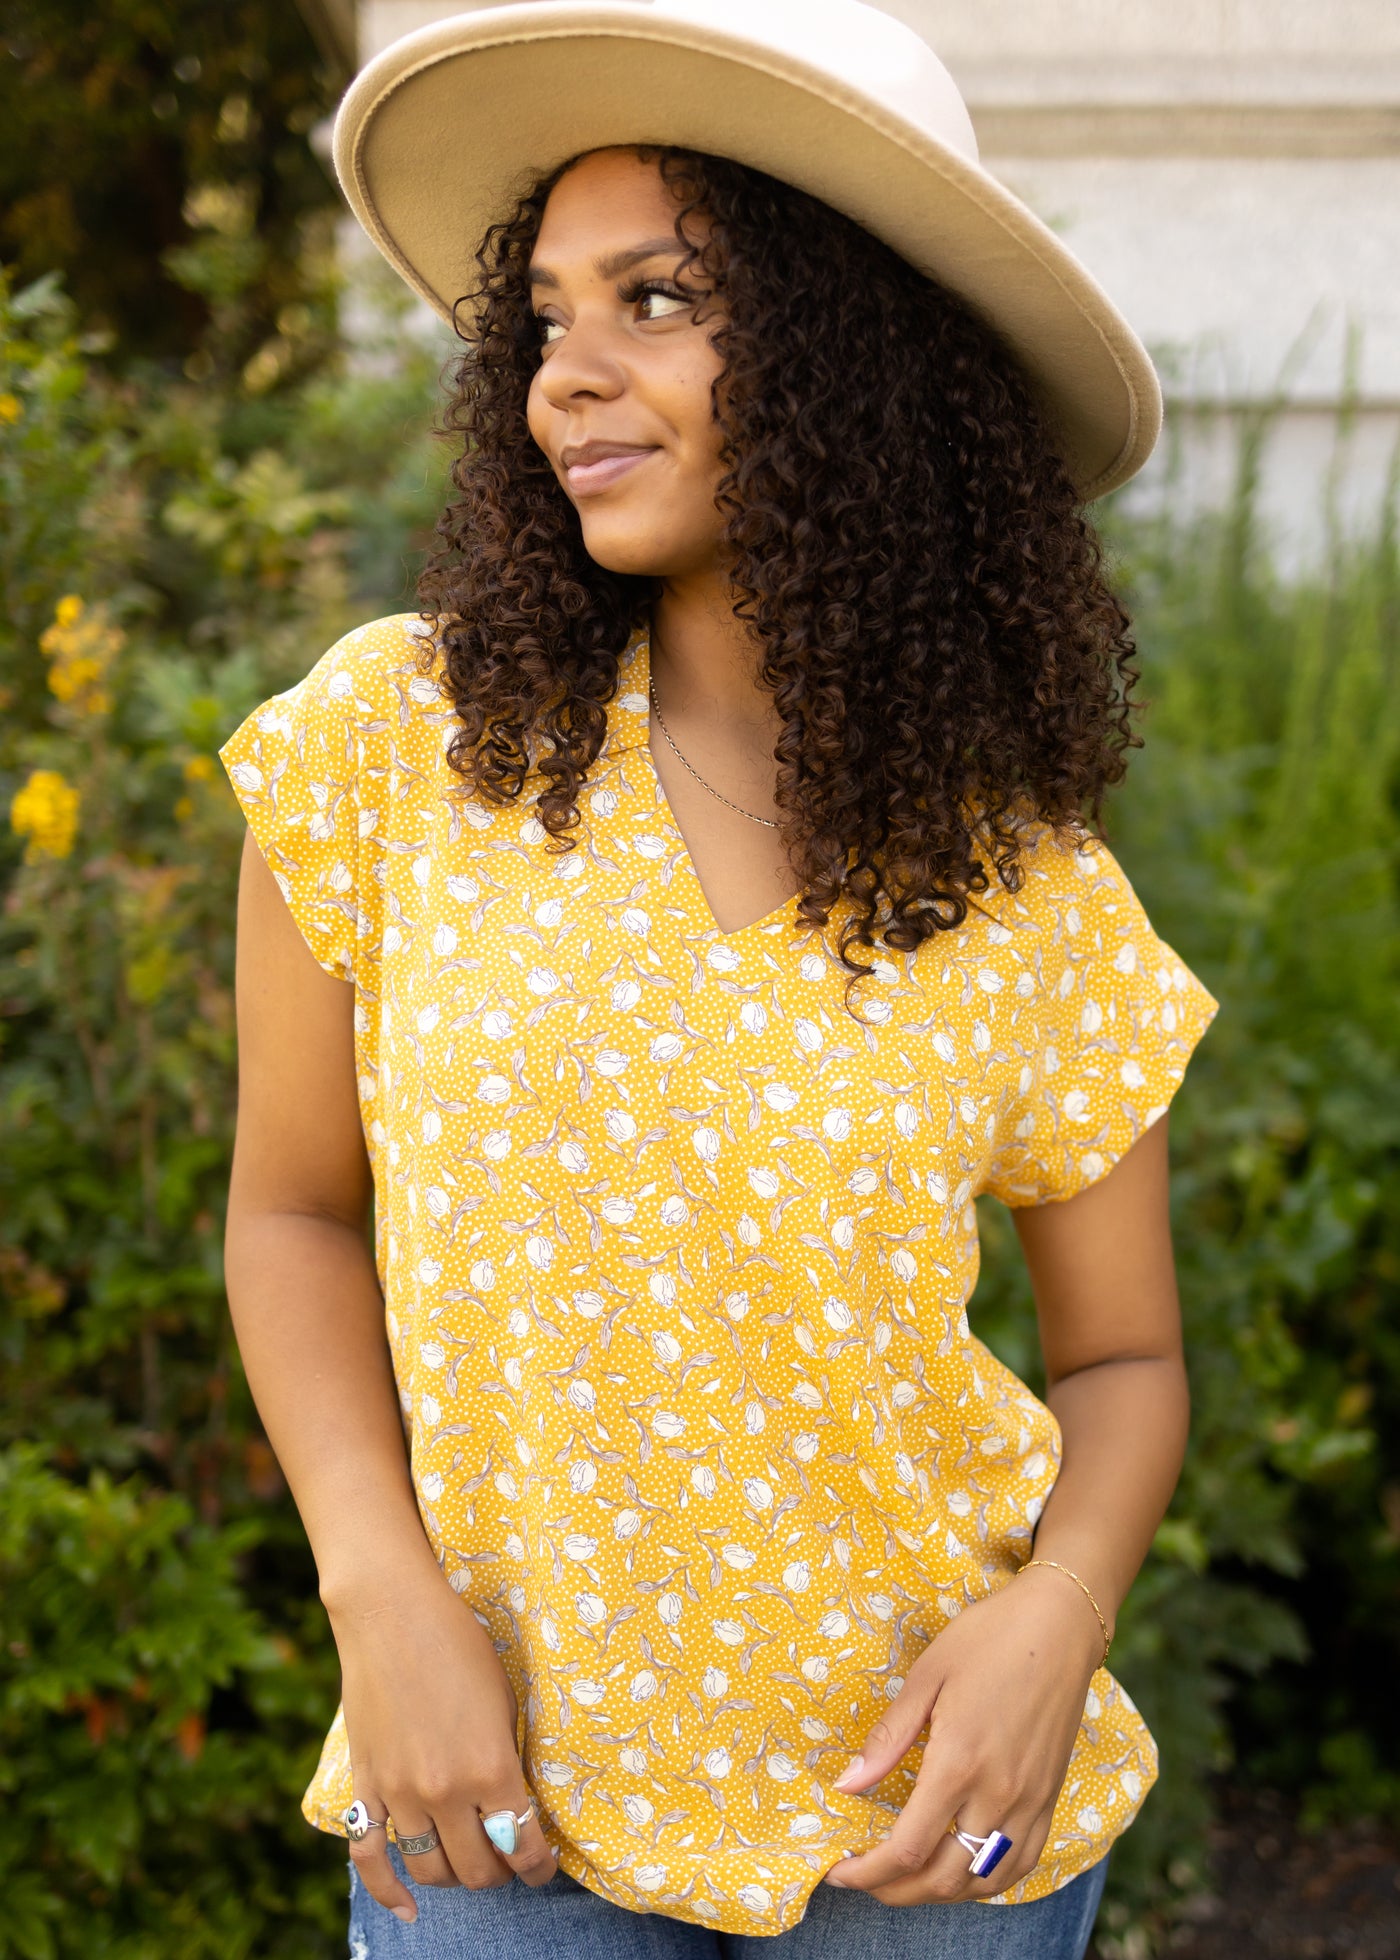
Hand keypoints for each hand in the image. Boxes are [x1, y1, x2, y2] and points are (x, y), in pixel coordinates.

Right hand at [328, 1564, 556, 1923]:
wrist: (393, 1614)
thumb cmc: (459, 1645)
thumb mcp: (504, 1701)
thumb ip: (507, 1759)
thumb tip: (515, 1804)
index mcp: (491, 1766)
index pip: (521, 1846)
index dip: (538, 1866)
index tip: (543, 1865)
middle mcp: (446, 1791)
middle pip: (477, 1868)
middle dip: (501, 1873)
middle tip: (508, 1858)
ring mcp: (401, 1793)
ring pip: (431, 1871)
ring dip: (456, 1876)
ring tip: (470, 1861)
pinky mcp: (367, 1786)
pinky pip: (370, 1858)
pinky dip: (388, 1893)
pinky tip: (407, 1910)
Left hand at [821, 1567, 1103, 1904]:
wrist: (1060, 1625)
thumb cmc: (987, 1638)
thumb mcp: (927, 1677)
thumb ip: (889, 1738)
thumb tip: (847, 1785)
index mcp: (959, 1764)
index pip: (907, 1850)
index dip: (867, 1872)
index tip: (837, 1872)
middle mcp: (998, 1795)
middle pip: (942, 1880)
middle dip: (894, 1892)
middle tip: (862, 1879)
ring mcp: (1030, 1804)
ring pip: (982, 1883)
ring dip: (937, 1894)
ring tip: (903, 1879)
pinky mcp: (1050, 1801)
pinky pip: (1018, 1866)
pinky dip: (983, 1882)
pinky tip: (959, 1869)